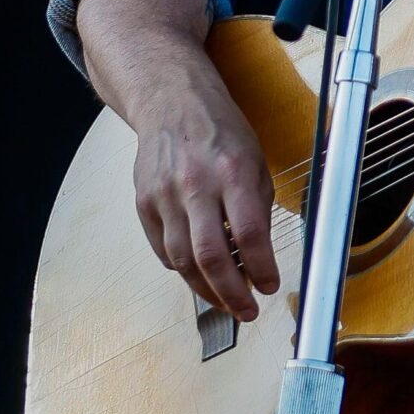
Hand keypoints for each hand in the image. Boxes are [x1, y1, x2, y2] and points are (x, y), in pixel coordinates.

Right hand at [129, 77, 280, 323]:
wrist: (171, 102)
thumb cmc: (221, 131)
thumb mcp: (256, 160)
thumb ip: (259, 207)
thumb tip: (261, 255)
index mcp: (233, 172)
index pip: (250, 234)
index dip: (261, 268)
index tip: (269, 286)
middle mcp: (196, 185)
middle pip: (210, 255)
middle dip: (231, 293)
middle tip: (248, 311)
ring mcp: (164, 196)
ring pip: (182, 260)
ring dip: (206, 289)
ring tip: (226, 301)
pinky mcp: (143, 203)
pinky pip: (163, 249)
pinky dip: (182, 268)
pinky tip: (199, 275)